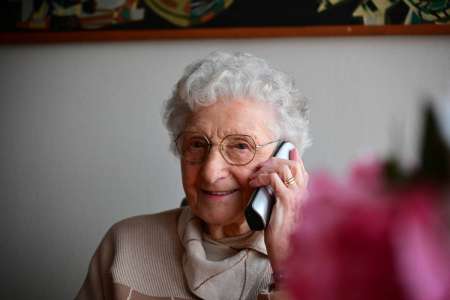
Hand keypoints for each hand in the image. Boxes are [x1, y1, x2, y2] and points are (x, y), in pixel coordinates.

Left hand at [248, 148, 307, 271]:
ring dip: (266, 168)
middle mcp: (304, 193)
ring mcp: (296, 195)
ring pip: (284, 168)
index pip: (302, 169)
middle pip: (292, 164)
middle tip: (260, 167)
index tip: (286, 151)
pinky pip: (274, 179)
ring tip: (255, 176)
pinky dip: (262, 177)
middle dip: (274, 161)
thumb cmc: (283, 232)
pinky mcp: (286, 200)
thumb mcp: (283, 211)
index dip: (293, 158)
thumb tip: (273, 184)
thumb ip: (282, 197)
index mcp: (305, 194)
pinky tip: (254, 183)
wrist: (286, 248)